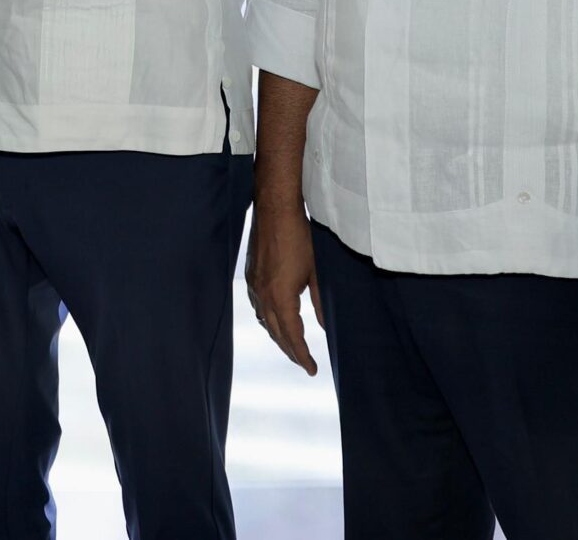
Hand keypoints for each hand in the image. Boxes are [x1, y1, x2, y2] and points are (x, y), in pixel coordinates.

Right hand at [243, 194, 322, 376]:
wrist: (275, 208)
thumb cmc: (300, 237)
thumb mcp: (317, 271)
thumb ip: (321, 302)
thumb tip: (327, 327)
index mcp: (280, 296)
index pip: (292, 335)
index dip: (302, 355)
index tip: (312, 369)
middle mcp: (263, 294)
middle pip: (275, 333)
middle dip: (290, 351)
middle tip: (304, 364)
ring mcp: (253, 284)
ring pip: (264, 321)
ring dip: (278, 337)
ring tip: (292, 347)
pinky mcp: (250, 274)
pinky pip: (257, 306)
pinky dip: (267, 319)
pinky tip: (274, 320)